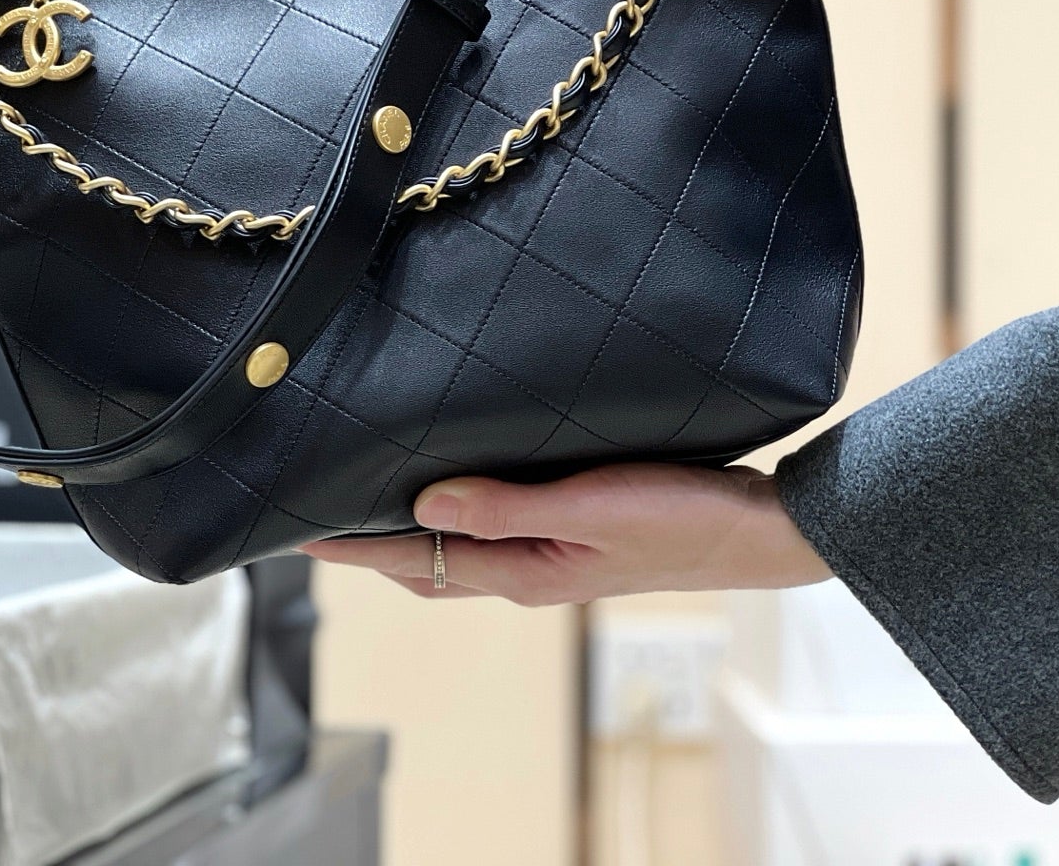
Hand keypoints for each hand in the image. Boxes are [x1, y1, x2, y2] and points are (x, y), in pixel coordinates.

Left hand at [299, 461, 829, 604]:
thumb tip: (422, 507)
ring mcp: (552, 558)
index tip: (297, 531)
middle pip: (425, 567)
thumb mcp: (589, 510)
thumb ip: (505, 508)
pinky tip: (455, 485)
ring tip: (366, 497)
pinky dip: (458, 514)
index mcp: (523, 573)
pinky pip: (496, 529)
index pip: (414, 562)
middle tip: (316, 515)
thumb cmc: (683, 518)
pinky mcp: (576, 536)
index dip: (353, 546)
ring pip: (458, 549)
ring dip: (409, 532)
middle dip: (368, 546)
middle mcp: (528, 572)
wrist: (761, 530)